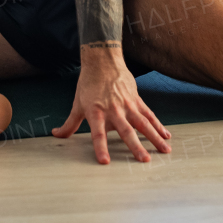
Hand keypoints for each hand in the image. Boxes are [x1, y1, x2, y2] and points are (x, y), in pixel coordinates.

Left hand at [51, 45, 171, 163]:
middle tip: (144, 160)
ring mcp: (127, 105)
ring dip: (154, 137)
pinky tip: (166, 136)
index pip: (97, 133)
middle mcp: (113, 110)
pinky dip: (158, 125)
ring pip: (143, 123)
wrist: (103, 61)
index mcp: (96, 112)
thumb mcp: (77, 104)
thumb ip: (69, 124)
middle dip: (135, 146)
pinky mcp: (137, 100)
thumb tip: (56, 134)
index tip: (105, 161)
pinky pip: (149, 115)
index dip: (100, 147)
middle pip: (126, 130)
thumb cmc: (88, 84)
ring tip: (165, 151)